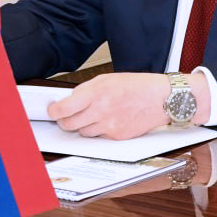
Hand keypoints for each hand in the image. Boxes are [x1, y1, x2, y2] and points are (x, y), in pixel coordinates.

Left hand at [48, 72, 199, 139]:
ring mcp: (109, 126)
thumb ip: (86, 90)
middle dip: (65, 121)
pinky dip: (100, 131)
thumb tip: (69, 100)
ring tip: (96, 115)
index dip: (54, 111)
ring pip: (83, 133)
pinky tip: (110, 120)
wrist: (163, 99)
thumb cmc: (138, 86)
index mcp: (96, 93)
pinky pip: (99, 137)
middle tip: (68, 116)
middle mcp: (101, 111)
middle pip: (69, 125)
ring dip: (84, 126)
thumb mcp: (108, 79)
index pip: (63, 109)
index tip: (53, 110)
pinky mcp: (117, 137)